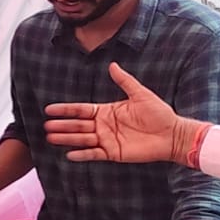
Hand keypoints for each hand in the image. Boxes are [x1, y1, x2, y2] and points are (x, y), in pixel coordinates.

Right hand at [44, 62, 197, 164]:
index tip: (50, 109)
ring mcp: (106, 140)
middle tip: (46, 126)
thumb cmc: (159, 113)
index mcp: (107, 111)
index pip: (81, 110)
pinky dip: (82, 155)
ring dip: (67, 139)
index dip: (66, 110)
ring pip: (82, 139)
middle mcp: (103, 126)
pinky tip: (70, 154)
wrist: (172, 134)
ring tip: (51, 138)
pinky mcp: (112, 153)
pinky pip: (94, 154)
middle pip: (77, 125)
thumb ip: (125, 81)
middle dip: (62, 126)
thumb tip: (112, 65)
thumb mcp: (141, 94)